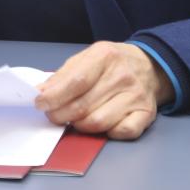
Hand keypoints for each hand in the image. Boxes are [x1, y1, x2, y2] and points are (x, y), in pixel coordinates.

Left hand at [34, 41, 172, 139]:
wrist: (150, 65)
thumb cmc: (112, 62)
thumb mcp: (87, 57)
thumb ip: (64, 75)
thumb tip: (42, 93)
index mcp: (105, 56)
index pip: (76, 82)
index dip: (54, 96)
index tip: (39, 104)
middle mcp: (122, 75)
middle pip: (83, 106)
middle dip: (61, 115)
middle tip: (53, 115)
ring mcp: (136, 96)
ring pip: (98, 122)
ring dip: (80, 126)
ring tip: (74, 119)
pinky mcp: (146, 113)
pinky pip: (122, 132)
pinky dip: (107, 133)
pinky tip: (101, 125)